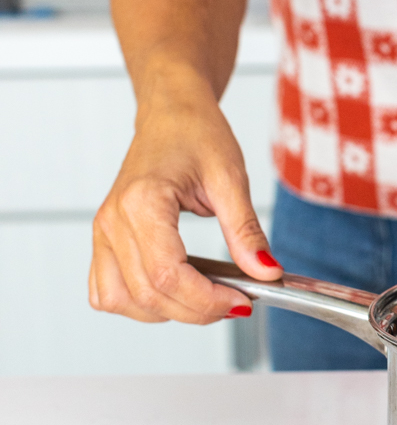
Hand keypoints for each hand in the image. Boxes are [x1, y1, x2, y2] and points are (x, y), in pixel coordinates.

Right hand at [89, 83, 282, 323]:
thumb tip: (267, 272)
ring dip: (167, 311)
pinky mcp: (103, 240)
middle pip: (148, 294)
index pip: (167, 274)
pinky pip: (107, 292)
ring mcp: (102, 232)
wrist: (171, 113)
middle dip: (197, 310)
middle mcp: (112, 221)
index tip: (241, 300)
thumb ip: (246, 231)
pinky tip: (171, 291)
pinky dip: (138, 304)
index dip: (206, 299)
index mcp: (142, 202)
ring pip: (124, 301)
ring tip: (204, 295)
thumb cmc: (196, 134)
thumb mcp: (230, 178)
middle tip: (234, 300)